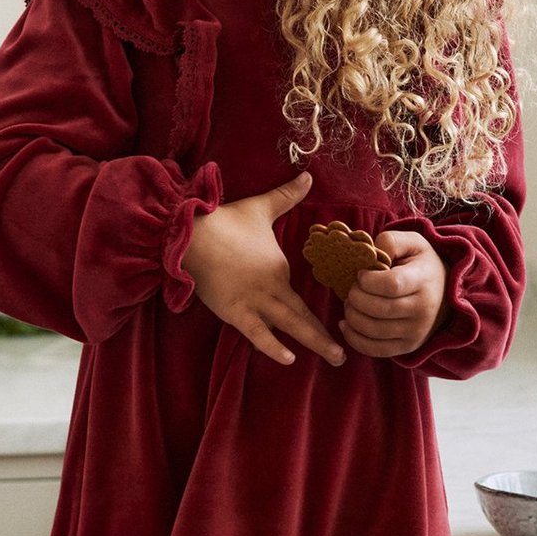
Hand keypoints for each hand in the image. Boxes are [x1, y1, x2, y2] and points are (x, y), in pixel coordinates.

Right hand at [182, 171, 346, 367]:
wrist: (192, 233)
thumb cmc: (225, 221)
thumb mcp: (262, 207)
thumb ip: (287, 196)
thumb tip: (309, 176)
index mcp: (281, 267)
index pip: (300, 294)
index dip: (314, 311)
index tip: (327, 324)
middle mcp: (273, 286)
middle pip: (304, 316)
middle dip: (325, 336)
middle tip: (344, 356)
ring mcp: (255, 301)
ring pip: (290, 326)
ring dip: (314, 342)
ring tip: (334, 358)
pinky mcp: (234, 311)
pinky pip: (257, 333)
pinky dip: (274, 347)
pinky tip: (290, 359)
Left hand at [340, 227, 449, 357]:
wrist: (445, 292)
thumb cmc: (421, 264)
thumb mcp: (412, 243)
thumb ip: (390, 242)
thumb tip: (371, 254)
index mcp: (423, 281)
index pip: (391, 285)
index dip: (368, 280)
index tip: (361, 274)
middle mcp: (423, 310)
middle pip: (379, 309)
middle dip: (355, 298)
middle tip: (351, 290)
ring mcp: (416, 332)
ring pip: (373, 330)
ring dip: (352, 317)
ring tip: (350, 304)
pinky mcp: (407, 347)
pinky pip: (374, 349)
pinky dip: (354, 338)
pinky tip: (347, 324)